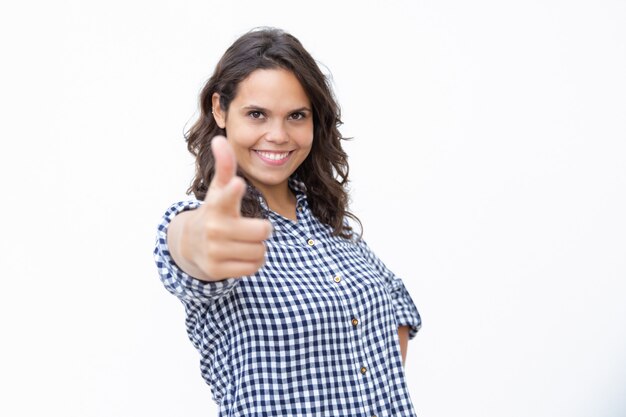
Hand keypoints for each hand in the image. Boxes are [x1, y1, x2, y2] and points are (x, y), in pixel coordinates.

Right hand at [180, 136, 272, 280]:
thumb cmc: (215, 212)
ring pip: (260, 251)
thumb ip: (225, 166)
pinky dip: (253, 262)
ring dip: (258, 247)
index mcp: (217, 205)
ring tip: (244, 241)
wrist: (191, 245)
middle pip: (263, 231)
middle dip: (262, 230)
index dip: (233, 191)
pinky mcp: (217, 270)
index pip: (226, 196)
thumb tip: (219, 140)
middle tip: (251, 227)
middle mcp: (214, 228)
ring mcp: (214, 251)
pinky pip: (253, 267)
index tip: (238, 184)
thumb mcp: (219, 190)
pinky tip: (240, 254)